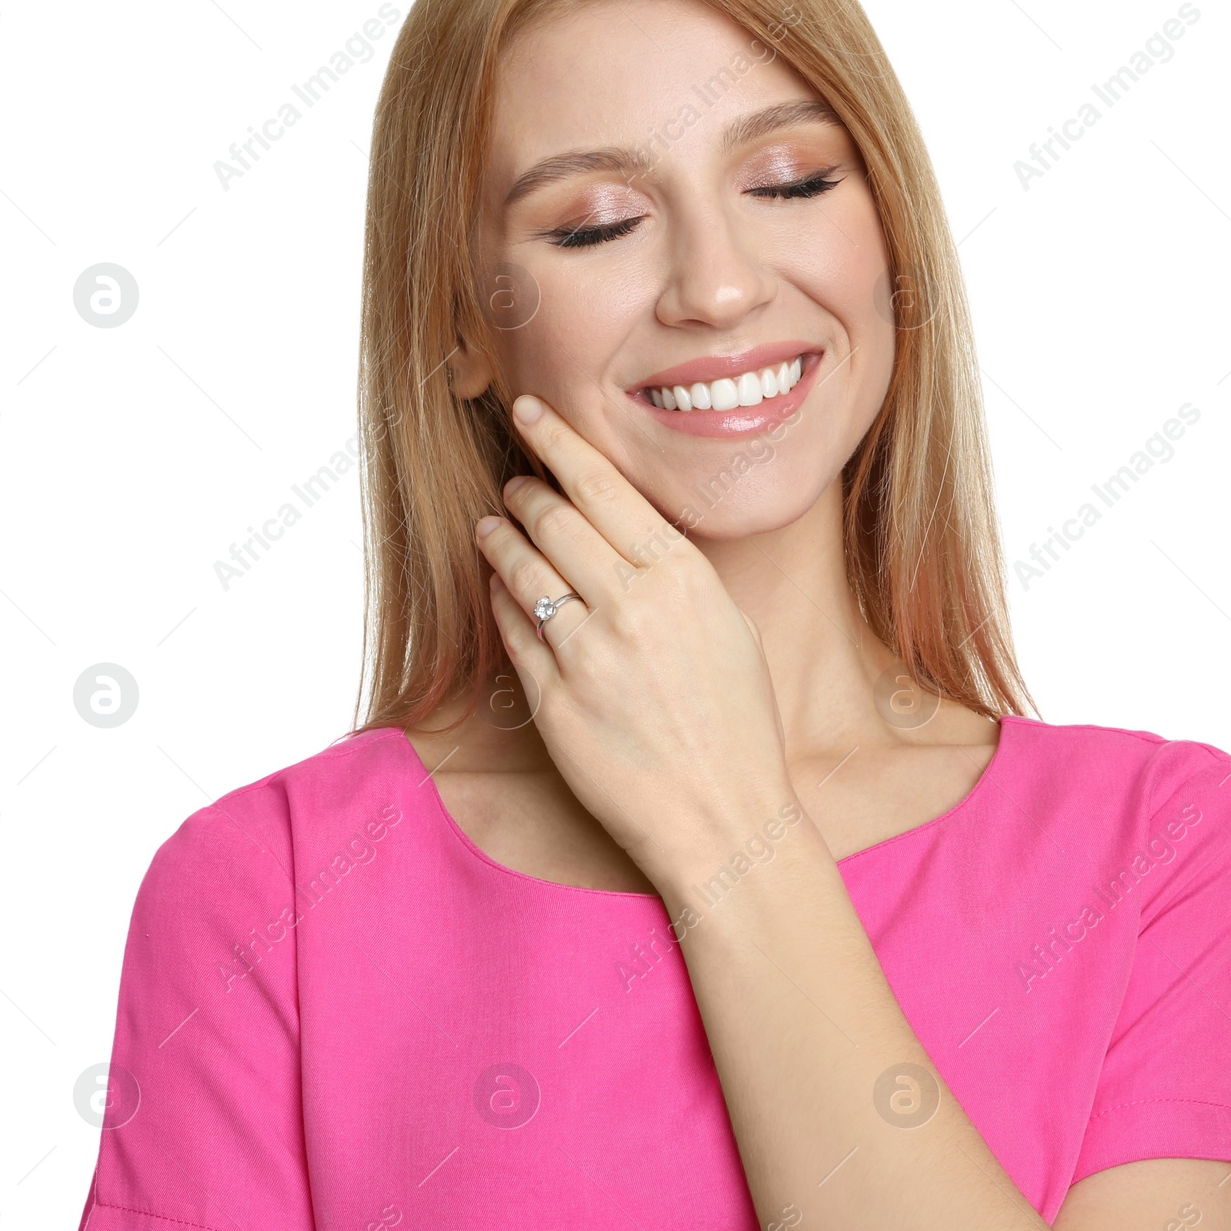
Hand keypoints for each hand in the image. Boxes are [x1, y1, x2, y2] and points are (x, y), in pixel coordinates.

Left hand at [475, 394, 793, 895]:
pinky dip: (499, 595)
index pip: (603, 487)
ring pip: (521, 567)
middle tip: (514, 481)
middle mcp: (630, 605)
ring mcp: (586, 653)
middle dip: (525, 488)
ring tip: (492, 524)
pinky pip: (511, 628)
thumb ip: (677, 576)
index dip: (558, 442)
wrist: (723, 816)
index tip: (530, 414)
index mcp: (681, 577)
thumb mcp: (730, 628)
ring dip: (499, 536)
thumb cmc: (738, 725)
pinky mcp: (552, 700)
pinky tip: (497, 585)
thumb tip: (627, 535)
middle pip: (553, 518)